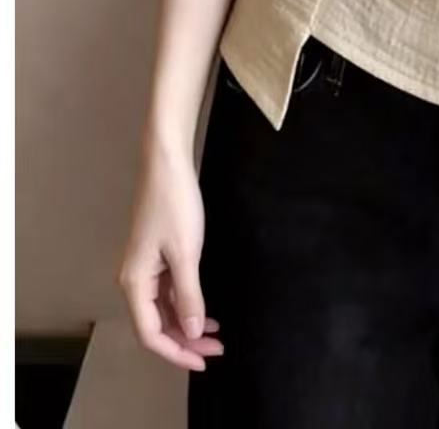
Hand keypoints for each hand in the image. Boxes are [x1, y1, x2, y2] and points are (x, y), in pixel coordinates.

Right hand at [115, 142, 224, 371]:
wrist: (167, 164)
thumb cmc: (175, 205)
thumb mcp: (186, 253)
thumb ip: (187, 295)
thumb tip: (189, 333)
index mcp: (134, 282)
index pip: (150, 334)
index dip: (175, 353)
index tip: (204, 361)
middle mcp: (133, 280)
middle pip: (155, 325)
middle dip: (184, 341)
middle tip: (218, 348)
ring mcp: (144, 268)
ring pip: (162, 310)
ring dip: (186, 325)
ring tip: (216, 334)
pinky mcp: (155, 257)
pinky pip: (166, 293)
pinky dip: (184, 305)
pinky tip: (204, 311)